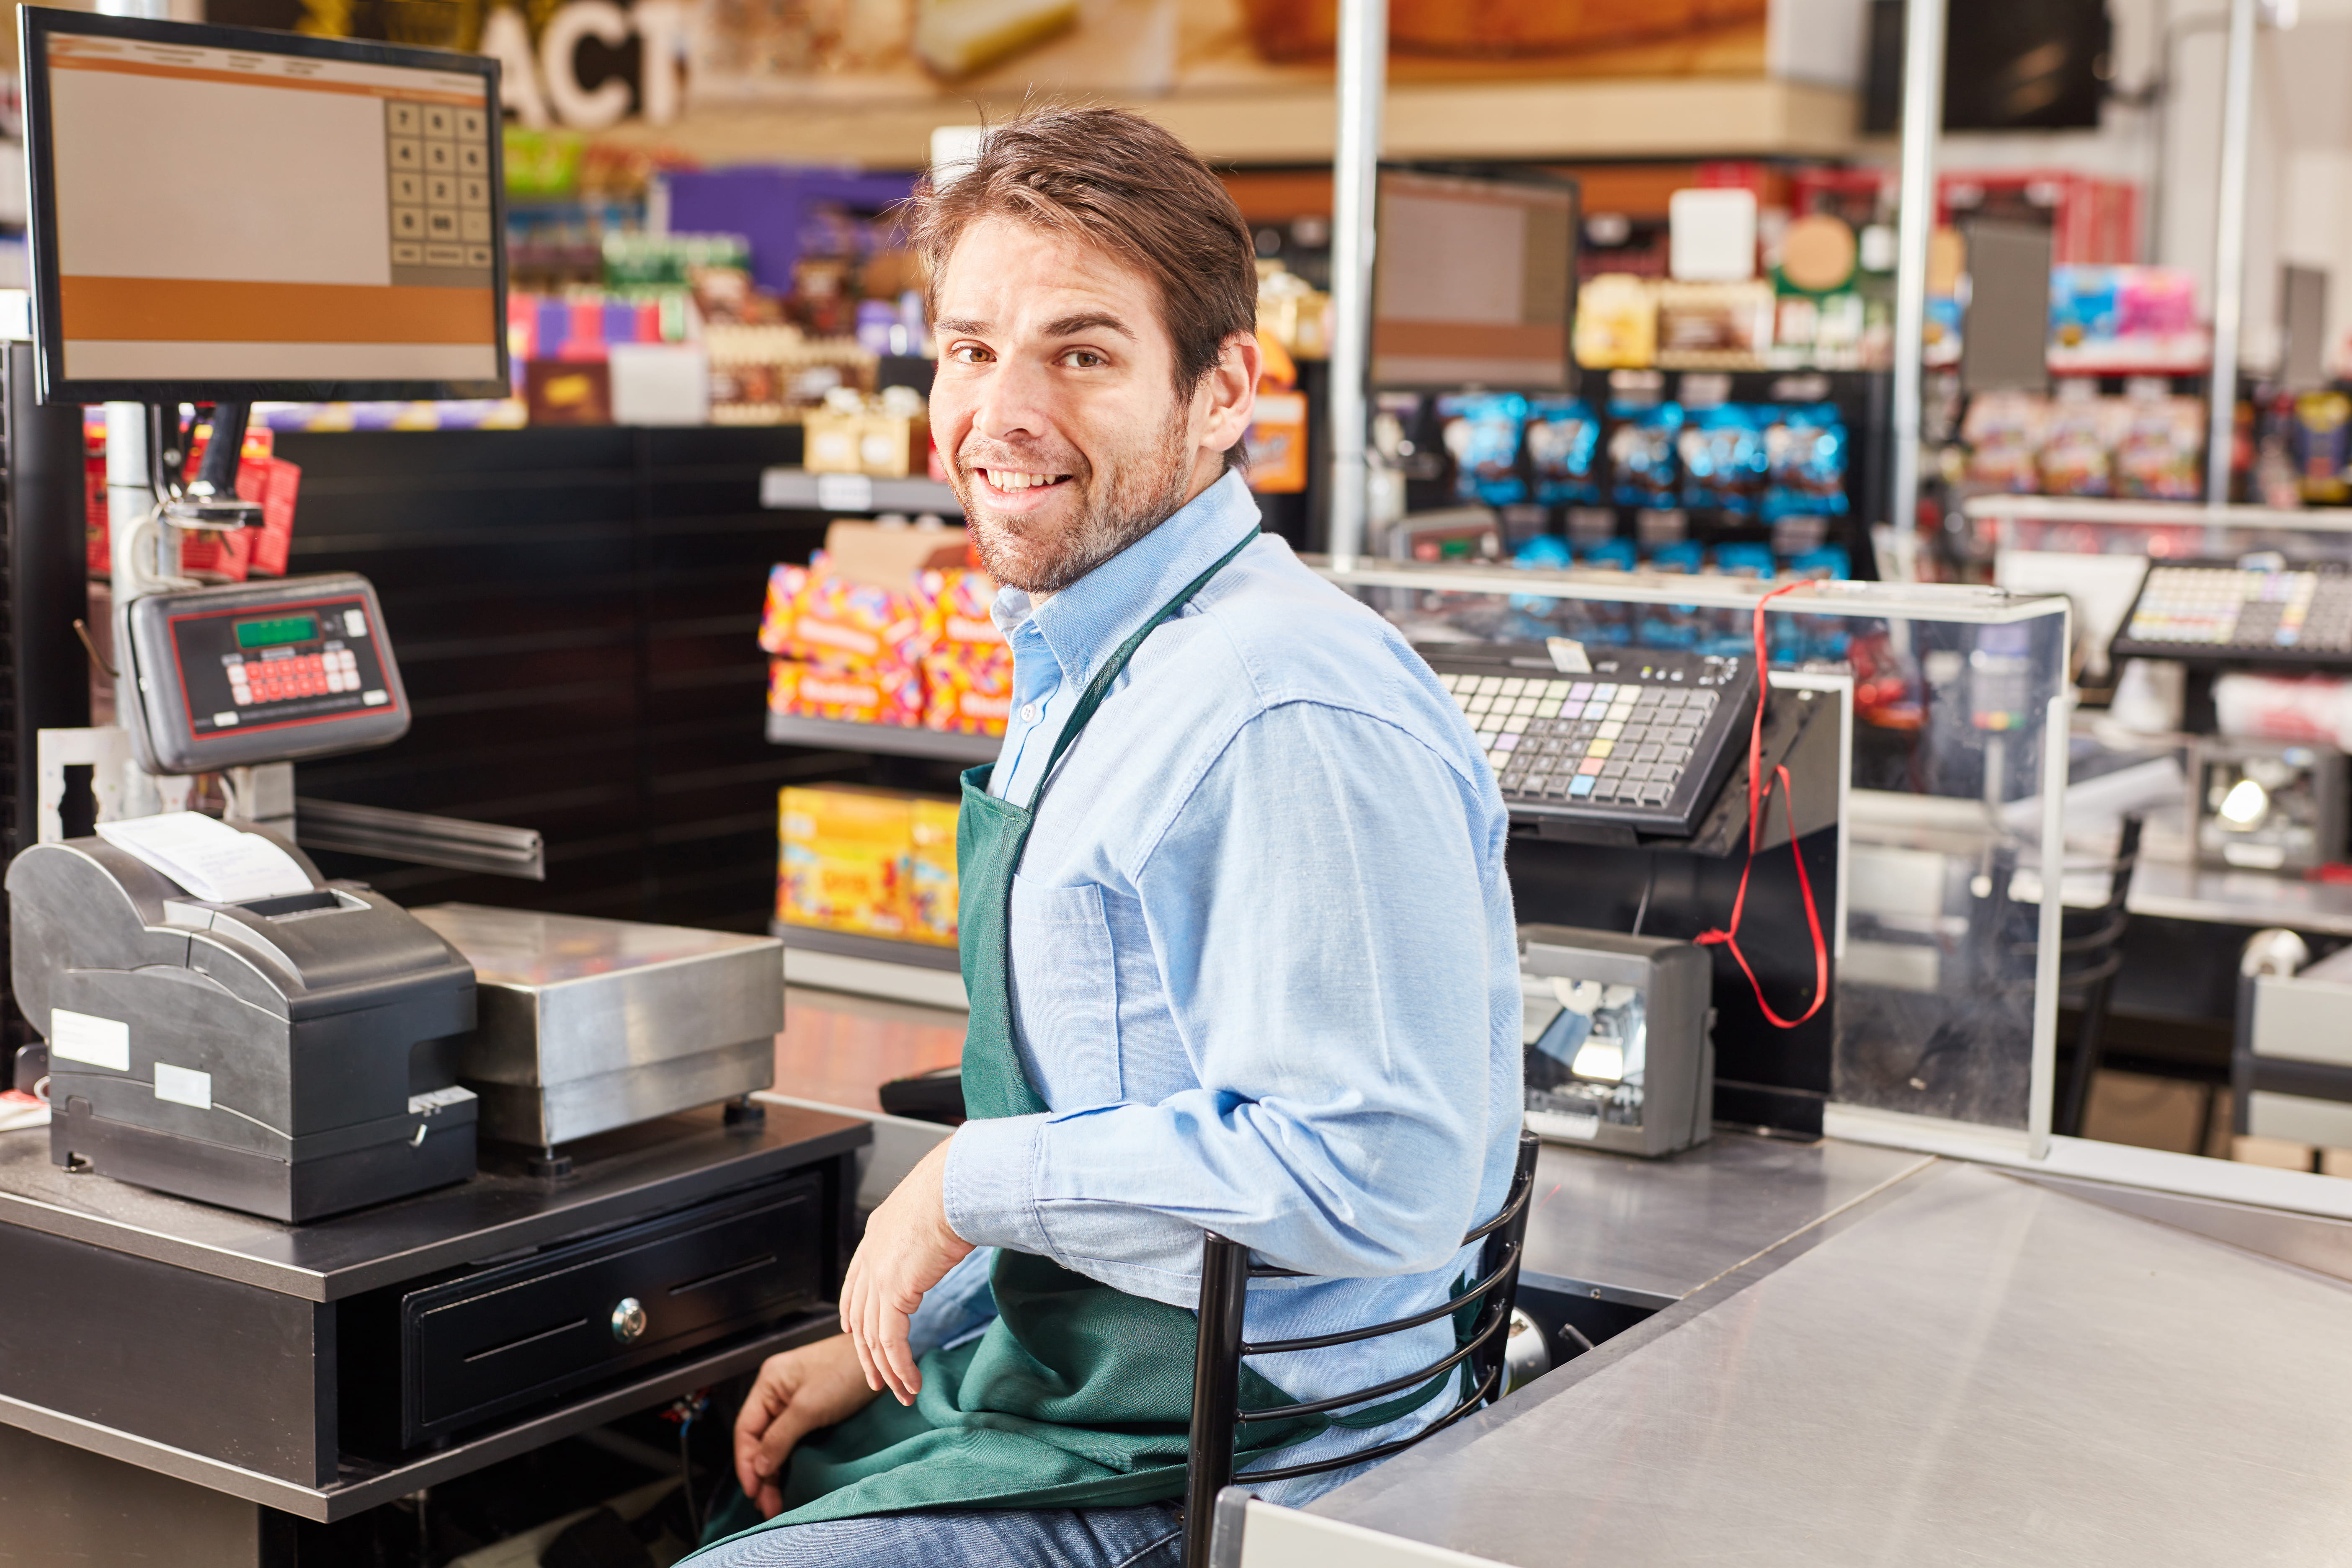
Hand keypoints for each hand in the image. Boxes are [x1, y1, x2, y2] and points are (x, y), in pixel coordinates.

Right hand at [733, 1334, 879, 1518]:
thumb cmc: (846, 1373)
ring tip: (774, 1503)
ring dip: (774, 1472)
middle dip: (761, 1474)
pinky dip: (788, 1460)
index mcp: (768, 1382)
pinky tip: (788, 1480)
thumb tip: (758, 1468)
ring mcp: (793, 1401)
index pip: (746, 1429)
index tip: (753, 1492)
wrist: (884, 1360)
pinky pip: (791, 1439)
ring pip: (775, 1442)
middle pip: (759, 1439)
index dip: (746, 1463)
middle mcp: (776, 1391)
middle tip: (767, 1507)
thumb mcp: (809, 1408)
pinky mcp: (811, 1410)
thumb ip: (779, 1438)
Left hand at [839, 1135, 973, 1405]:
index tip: (854, 1333)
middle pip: (860, 1315)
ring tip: (901, 1391)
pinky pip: (891, 1341)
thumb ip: (934, 1227)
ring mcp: (879, 1273)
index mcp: (878, 1230)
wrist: (957, 1182)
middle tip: (876, 1379)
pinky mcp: (894, 1291)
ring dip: (887, 1369)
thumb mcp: (937, 1207)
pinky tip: (911, 1382)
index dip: (853, 1311)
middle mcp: (872, 1253)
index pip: (855, 1281)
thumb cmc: (959, 1185)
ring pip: (873, 1335)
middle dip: (867, 1352)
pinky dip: (900, 1367)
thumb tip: (956, 1231)